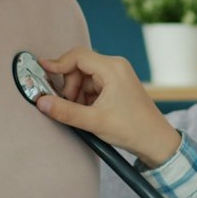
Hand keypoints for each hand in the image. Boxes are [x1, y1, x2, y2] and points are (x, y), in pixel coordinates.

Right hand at [35, 48, 182, 165]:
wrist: (155, 141)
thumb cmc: (132, 129)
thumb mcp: (94, 121)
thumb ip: (65, 111)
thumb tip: (41, 102)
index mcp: (113, 68)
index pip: (78, 56)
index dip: (57, 63)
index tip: (41, 70)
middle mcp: (115, 67)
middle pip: (79, 67)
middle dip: (68, 86)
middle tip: (67, 106)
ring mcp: (116, 76)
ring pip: (84, 78)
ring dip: (76, 94)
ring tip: (82, 114)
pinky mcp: (116, 86)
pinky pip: (92, 86)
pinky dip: (84, 98)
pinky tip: (88, 113)